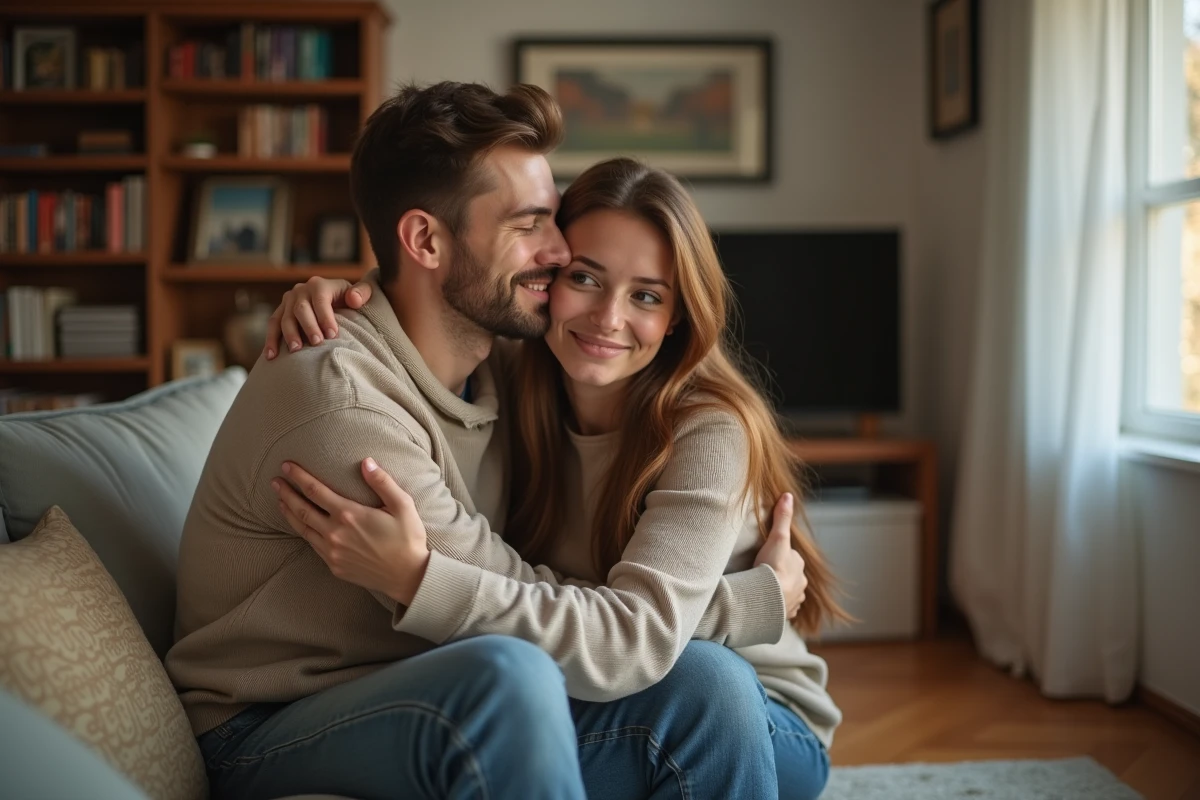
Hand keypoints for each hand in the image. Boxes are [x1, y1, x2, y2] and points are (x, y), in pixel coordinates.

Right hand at [263, 276, 374, 358]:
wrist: (336, 300)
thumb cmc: (351, 299)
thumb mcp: (362, 292)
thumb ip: (362, 292)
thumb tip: (354, 299)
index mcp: (319, 285)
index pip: (320, 300)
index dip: (325, 317)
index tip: (332, 335)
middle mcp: (301, 290)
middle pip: (301, 309)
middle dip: (308, 327)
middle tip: (316, 343)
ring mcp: (288, 301)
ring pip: (284, 318)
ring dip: (289, 334)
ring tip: (295, 350)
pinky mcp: (281, 312)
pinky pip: (273, 325)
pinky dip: (271, 340)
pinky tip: (271, 356)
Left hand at [271, 458, 428, 604]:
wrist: (408, 576)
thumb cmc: (407, 538)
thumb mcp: (402, 505)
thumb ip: (382, 482)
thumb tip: (366, 462)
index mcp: (349, 514)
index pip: (315, 490)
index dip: (298, 477)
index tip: (286, 466)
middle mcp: (335, 533)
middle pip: (301, 509)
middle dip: (286, 493)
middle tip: (274, 482)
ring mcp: (332, 552)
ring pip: (302, 529)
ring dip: (289, 513)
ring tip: (280, 501)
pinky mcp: (334, 566)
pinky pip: (313, 545)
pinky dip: (303, 532)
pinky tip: (301, 526)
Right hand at [753, 493, 806, 618]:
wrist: (767, 598)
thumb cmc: (772, 567)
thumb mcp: (777, 537)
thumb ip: (782, 517)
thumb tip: (787, 495)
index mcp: (799, 566)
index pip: (791, 558)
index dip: (780, 556)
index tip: (767, 557)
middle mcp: (801, 583)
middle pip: (791, 576)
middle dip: (781, 575)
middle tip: (764, 574)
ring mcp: (794, 600)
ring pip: (789, 593)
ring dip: (780, 592)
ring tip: (765, 590)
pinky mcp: (786, 613)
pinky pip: (783, 609)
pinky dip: (777, 606)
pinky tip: (767, 604)